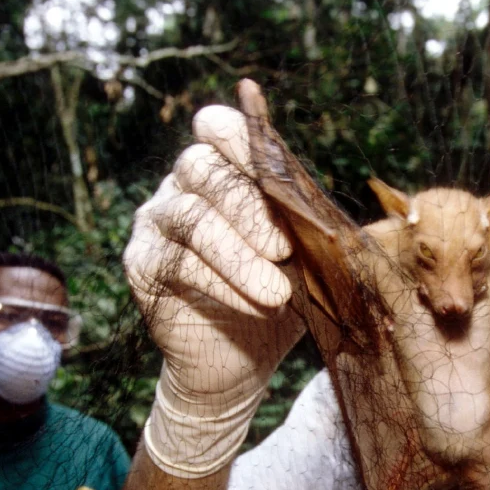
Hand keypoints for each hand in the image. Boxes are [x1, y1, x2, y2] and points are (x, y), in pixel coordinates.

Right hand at [125, 106, 304, 477]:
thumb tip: (348, 218)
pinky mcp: (141, 265)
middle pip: (203, 168)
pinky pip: (175, 261)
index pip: (217, 127)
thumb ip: (313, 225)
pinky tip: (253, 302)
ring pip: (190, 217)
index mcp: (222, 170)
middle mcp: (180, 187)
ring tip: (276, 291)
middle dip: (250, 207)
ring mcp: (156, 223)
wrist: (239, 362)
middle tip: (285, 248)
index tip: (270, 167)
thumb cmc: (279, 299)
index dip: (238, 135)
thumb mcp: (306, 258)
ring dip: (238, 253)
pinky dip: (219, 282)